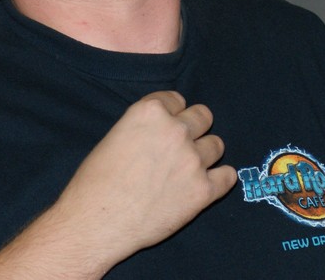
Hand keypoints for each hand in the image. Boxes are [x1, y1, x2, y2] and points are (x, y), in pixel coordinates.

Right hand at [56, 91, 235, 255]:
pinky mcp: (203, 190)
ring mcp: (192, 160)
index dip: (171, 115)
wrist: (97, 223)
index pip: (177, 100)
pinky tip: (205, 186)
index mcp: (150, 112)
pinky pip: (228, 176)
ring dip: (205, 155)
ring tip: (187, 170)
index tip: (165, 129)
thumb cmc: (96, 183)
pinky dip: (219, 180)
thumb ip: (144, 127)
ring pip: (217, 146)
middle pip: (203, 116)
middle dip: (194, 128)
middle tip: (180, 147)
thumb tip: (160, 132)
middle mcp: (175, 130)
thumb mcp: (114, 136)